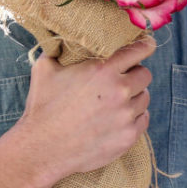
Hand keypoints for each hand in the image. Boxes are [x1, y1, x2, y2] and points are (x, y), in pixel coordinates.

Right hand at [20, 35, 156, 179]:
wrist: (40, 150)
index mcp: (104, 70)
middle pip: (145, 74)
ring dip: (134, 97)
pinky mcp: (128, 136)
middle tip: (120, 80)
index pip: (139, 49)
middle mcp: (119, 91)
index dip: (144, 46)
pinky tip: (119, 118)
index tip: (146, 46)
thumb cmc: (42, 108)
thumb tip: (65, 37)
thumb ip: (60, 48)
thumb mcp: (45, 69)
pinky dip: (135, 118)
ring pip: (144, 98)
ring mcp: (125, 115)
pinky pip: (143, 119)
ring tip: (115, 102)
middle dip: (134, 75)